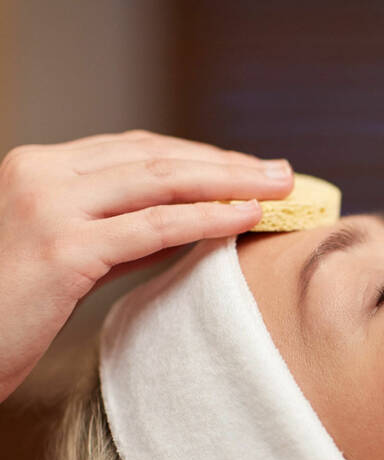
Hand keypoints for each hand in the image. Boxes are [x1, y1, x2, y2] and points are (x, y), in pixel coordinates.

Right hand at [0, 129, 294, 402]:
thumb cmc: (8, 309)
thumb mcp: (69, 255)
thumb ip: (119, 233)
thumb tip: (186, 225)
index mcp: (40, 168)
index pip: (137, 150)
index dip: (200, 157)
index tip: (247, 168)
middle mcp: (42, 173)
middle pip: (156, 158)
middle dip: (226, 163)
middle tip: (281, 171)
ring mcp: (49, 207)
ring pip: (160, 182)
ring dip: (229, 183)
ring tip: (279, 188)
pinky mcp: (62, 248)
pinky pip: (153, 227)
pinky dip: (206, 218)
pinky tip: (245, 217)